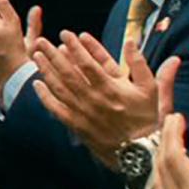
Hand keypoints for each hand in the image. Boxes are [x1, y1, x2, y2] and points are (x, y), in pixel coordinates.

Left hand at [27, 26, 162, 153]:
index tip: (67, 34)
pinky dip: (45, 97)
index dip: (76, 47)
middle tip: (43, 41)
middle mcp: (95, 99)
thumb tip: (133, 40)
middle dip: (54, 54)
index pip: (89, 63)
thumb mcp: (152, 90)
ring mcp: (84, 113)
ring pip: (60, 88)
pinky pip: (57, 110)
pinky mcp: (78, 126)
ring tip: (37, 56)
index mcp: (112, 88)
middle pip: (69, 73)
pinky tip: (37, 84)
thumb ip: (141, 64)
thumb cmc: (147, 119)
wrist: (141, 153)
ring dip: (46, 70)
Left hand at [151, 108, 188, 188]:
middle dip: (164, 141)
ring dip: (161, 159)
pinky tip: (172, 168)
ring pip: (158, 184)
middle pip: (162, 168)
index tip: (177, 118)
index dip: (172, 134)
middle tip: (172, 124)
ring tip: (172, 141)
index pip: (174, 158)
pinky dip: (163, 180)